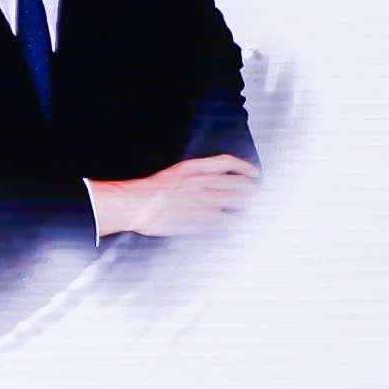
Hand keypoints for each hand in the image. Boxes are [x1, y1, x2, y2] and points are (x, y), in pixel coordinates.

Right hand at [91, 155, 259, 239]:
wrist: (133, 204)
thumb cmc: (149, 191)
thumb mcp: (174, 174)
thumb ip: (196, 175)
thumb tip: (217, 178)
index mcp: (194, 168)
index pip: (228, 163)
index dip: (245, 167)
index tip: (254, 173)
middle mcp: (203, 182)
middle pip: (239, 183)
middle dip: (251, 189)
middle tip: (255, 194)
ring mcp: (205, 201)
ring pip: (238, 202)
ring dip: (247, 206)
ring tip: (249, 210)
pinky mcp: (202, 218)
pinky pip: (227, 220)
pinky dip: (235, 223)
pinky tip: (236, 225)